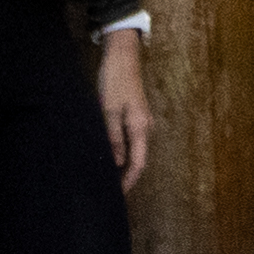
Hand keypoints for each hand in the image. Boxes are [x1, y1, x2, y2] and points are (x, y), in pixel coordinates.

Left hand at [94, 28, 153, 189]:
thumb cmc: (114, 82)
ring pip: (135, 150)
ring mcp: (142, 121)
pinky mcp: (136, 115)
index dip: (128, 182)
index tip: (118, 197)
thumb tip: (117, 163)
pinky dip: (123, 153)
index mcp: (140, 128)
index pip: (137, 163)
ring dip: (124, 166)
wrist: (122, 56)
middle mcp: (145, 127)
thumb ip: (113, 138)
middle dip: (127, 177)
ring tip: (109, 178)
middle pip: (139, 159)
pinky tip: (111, 156)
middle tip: (111, 192)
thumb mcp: (108, 111)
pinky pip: (132, 141)